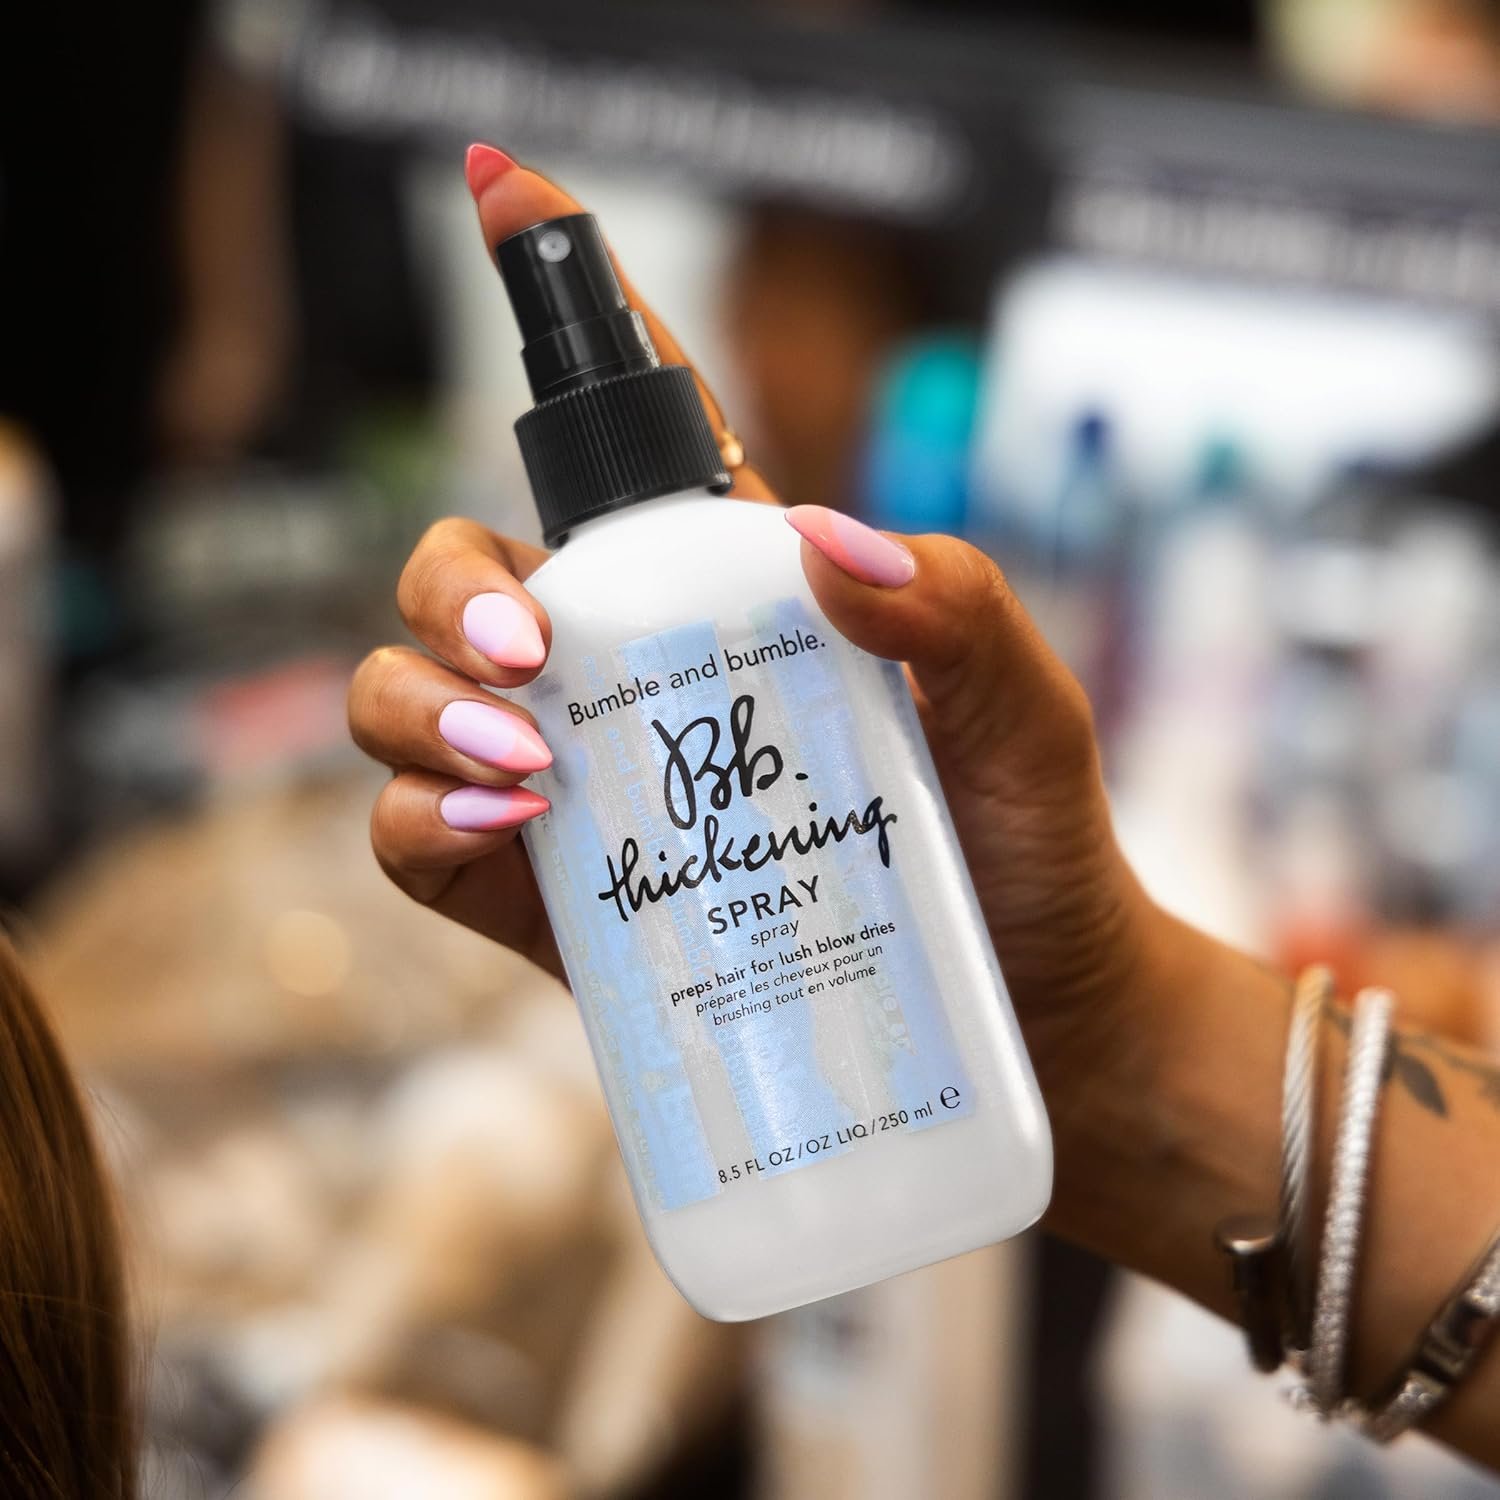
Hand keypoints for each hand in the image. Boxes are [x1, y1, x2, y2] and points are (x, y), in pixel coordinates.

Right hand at [349, 149, 1164, 1124]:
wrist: (1029, 1013)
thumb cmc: (1029, 847)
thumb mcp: (1021, 704)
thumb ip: (955, 603)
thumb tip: (817, 548)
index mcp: (730, 602)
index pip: (632, 450)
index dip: (573, 317)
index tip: (506, 197)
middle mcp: (637, 681)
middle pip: (469, 576)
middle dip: (452, 588)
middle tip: (531, 653)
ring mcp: (586, 789)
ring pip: (411, 698)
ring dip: (415, 702)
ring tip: (521, 750)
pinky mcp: (555, 904)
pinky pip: (422, 838)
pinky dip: (418, 815)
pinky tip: (497, 819)